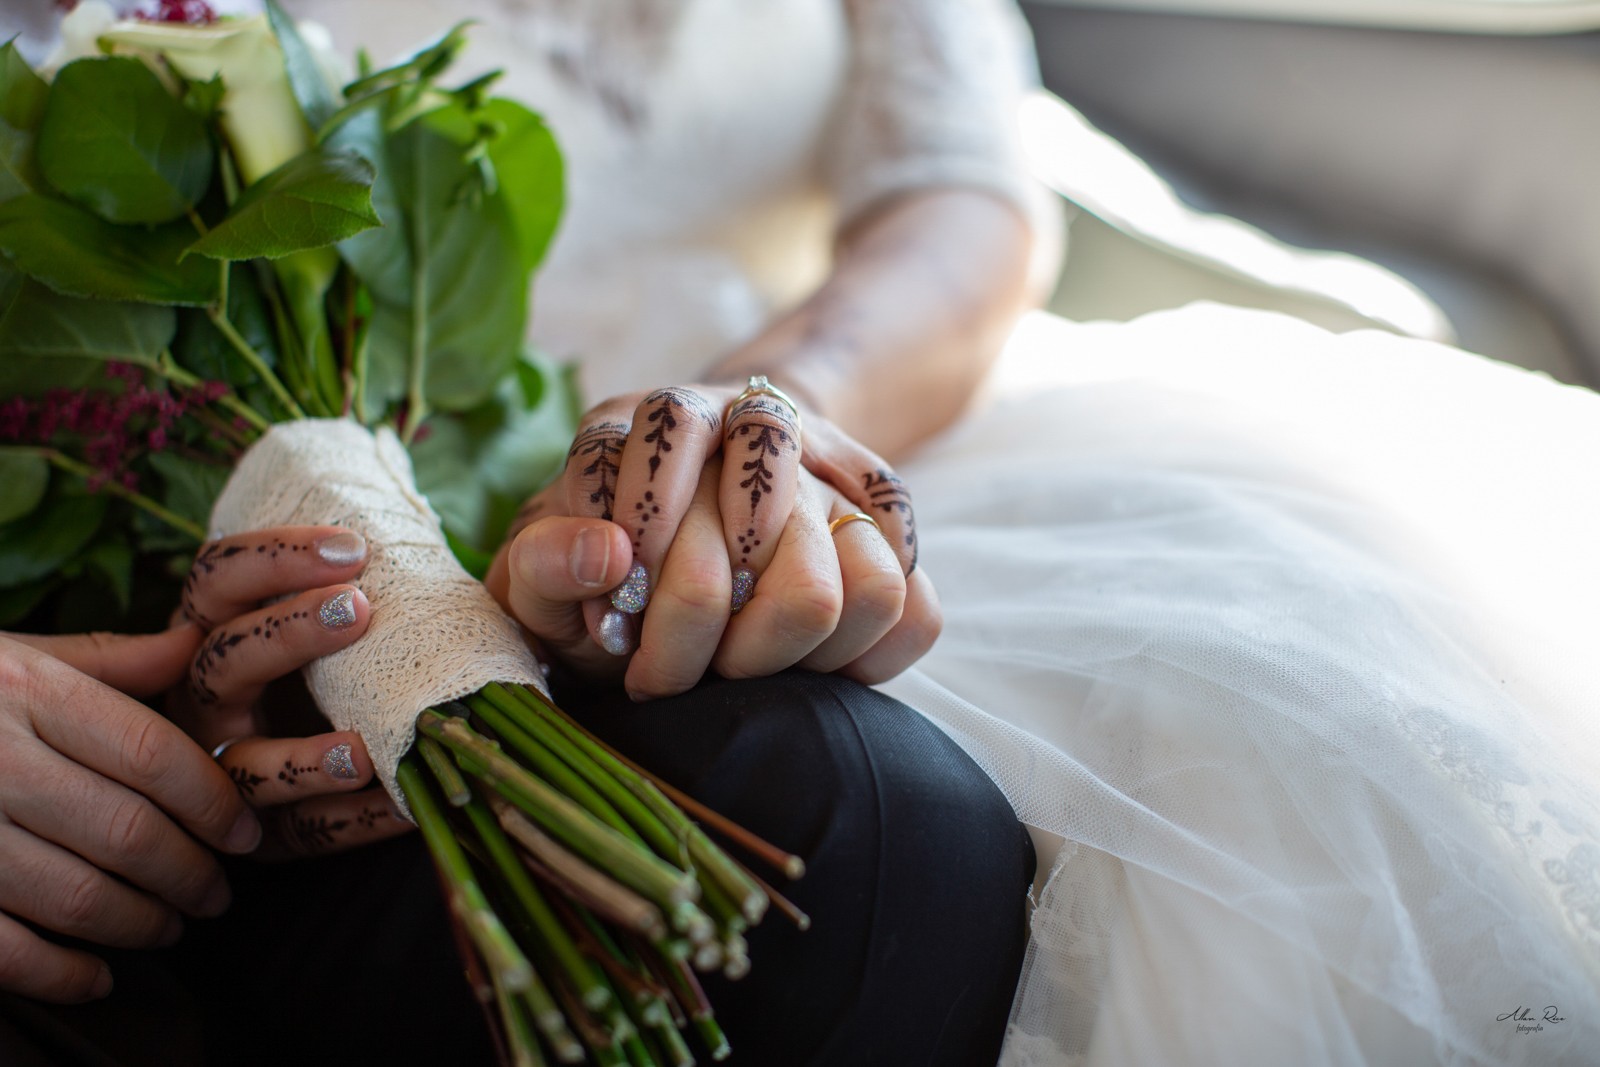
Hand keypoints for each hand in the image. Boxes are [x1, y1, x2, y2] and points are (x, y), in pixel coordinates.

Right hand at [0, 628, 260, 1002]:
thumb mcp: (10, 656)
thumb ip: (105, 660)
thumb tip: (194, 646)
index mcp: (22, 690)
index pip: (150, 754)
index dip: (213, 801)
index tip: (245, 833)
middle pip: (126, 830)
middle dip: (190, 872)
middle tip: (219, 894)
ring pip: (75, 895)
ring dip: (140, 922)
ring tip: (171, 926)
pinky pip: (2, 949)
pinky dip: (59, 974)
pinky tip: (95, 975)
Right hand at [168, 525, 411, 860]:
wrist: (320, 760)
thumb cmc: (339, 666)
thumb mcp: (330, 624)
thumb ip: (352, 588)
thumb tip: (413, 537)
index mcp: (211, 632)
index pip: (217, 577)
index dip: (275, 557)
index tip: (355, 547)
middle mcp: (203, 701)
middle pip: (223, 660)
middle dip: (288, 631)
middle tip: (358, 607)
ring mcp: (225, 772)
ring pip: (245, 768)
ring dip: (303, 760)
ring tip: (361, 752)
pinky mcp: (263, 835)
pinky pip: (304, 832)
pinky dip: (357, 820)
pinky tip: (406, 804)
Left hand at [485, 383, 940, 698]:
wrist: (678, 551)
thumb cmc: (596, 578)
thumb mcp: (537, 573)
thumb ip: (543, 562)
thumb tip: (610, 556)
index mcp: (668, 417)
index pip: (675, 432)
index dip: (649, 525)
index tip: (616, 611)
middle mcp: (760, 426)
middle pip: (772, 512)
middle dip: (707, 617)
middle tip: (667, 669)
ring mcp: (834, 478)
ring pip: (859, 564)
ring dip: (789, 643)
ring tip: (737, 670)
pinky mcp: (883, 535)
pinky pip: (912, 599)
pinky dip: (867, 653)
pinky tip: (808, 669)